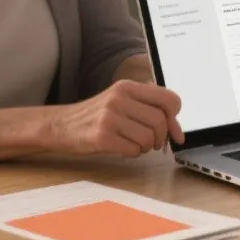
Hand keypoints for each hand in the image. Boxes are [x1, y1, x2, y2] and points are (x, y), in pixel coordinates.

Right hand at [49, 81, 183, 156]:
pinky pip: (133, 149)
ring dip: (146, 146)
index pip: (169, 99)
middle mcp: (119, 98)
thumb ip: (149, 108)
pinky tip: (122, 148)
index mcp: (128, 86)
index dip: (175, 118)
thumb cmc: (97, 115)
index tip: (172, 130)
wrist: (61, 124)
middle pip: (160, 121)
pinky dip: (133, 153)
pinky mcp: (102, 136)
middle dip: (161, 137)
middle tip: (152, 142)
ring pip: (148, 138)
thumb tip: (178, 132)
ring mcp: (109, 117)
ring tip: (134, 143)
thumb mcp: (122, 101)